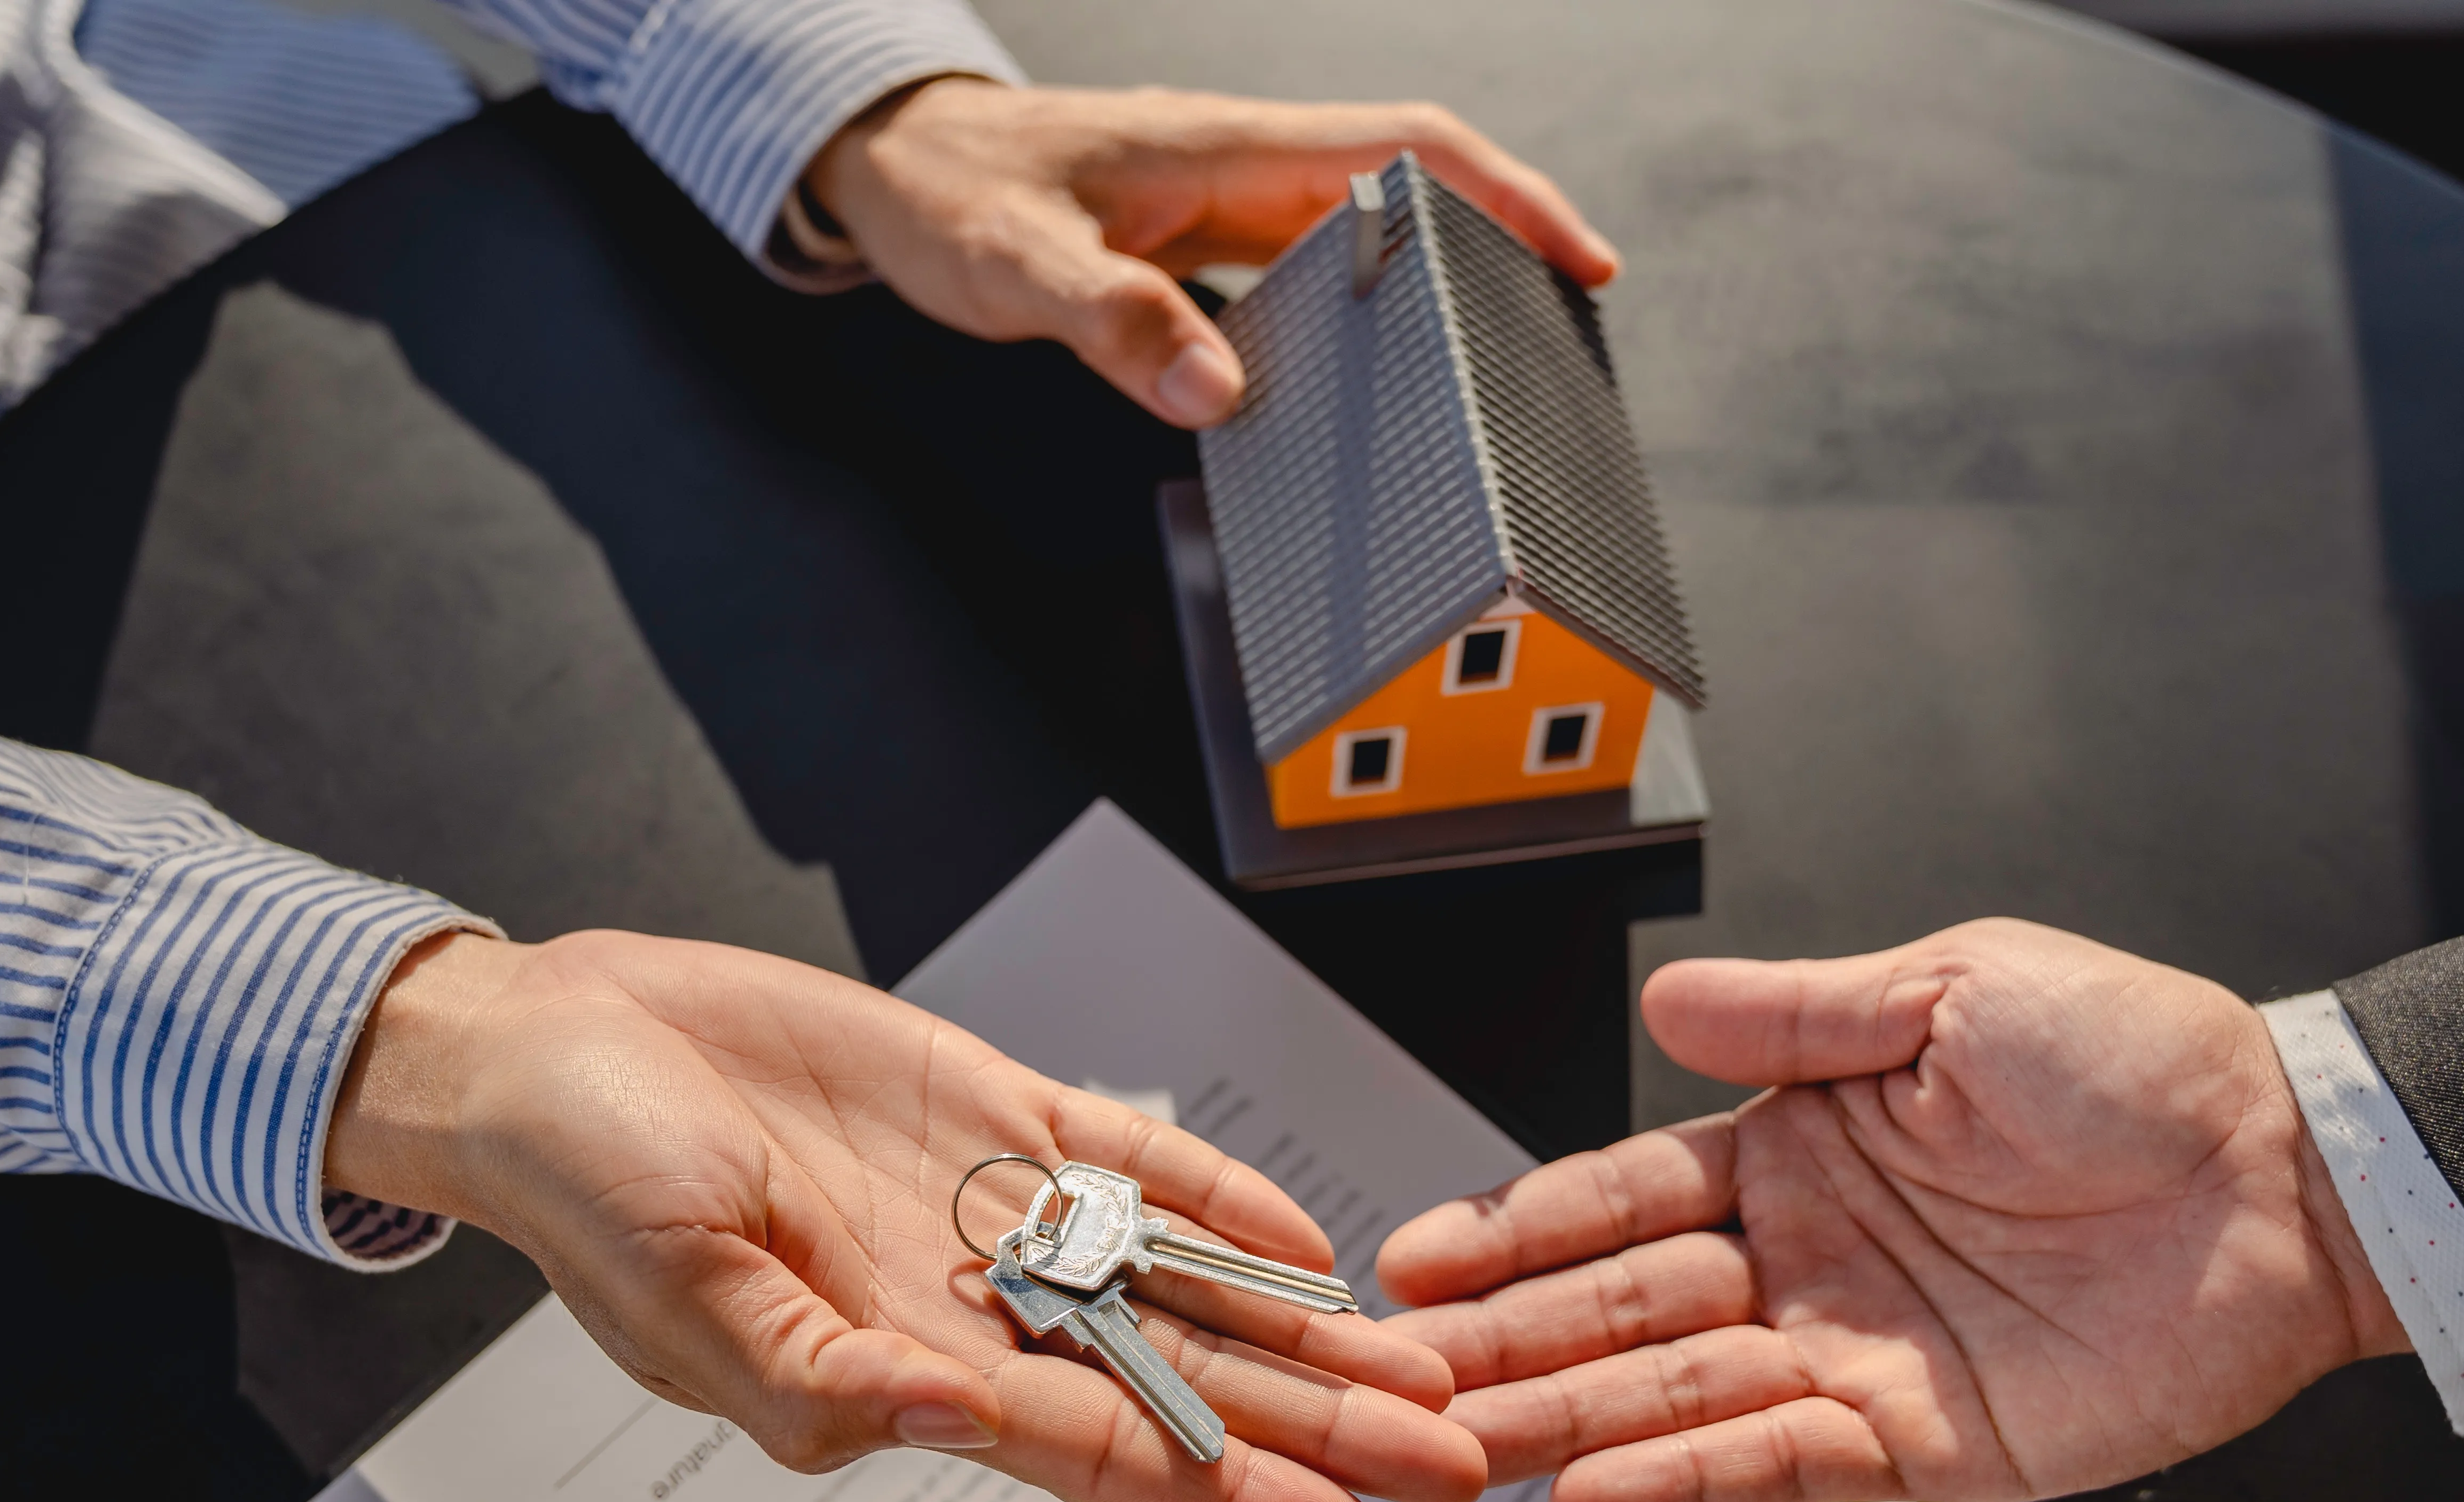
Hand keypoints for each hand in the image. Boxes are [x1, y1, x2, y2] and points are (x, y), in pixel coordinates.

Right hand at [326, 930, 1477, 1501]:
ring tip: (1420, 1366)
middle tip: (1452, 1457)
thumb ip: (827, 1382)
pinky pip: (1128, 1163)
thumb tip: (956, 1418)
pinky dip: (1216, 1195)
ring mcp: (992, 1213)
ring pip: (1182, 1283)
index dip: (1236, 1498)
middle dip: (1321, 1426)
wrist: (561, 1046)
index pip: (1112, 1456)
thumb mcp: (686, 1302)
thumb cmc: (588, 1187)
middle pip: (1185, 1383)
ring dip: (1299, 1327)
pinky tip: (1302, 1233)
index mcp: (909, 1377)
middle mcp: (977, 1309)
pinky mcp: (988, 1112)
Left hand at [808, 80, 1619, 426]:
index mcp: (1225, 148)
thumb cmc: (945, 193)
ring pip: (1370, 224)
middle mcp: (1242, 164)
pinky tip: (1375, 366)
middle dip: (1507, 240)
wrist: (885, 160)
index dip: (1506, 196)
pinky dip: (1365, 305)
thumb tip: (1218, 393)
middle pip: (1415, 183)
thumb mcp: (1016, 263)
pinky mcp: (1202, 238)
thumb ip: (1116, 323)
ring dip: (1444, 276)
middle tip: (1572, 322)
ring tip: (1502, 354)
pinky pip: (1313, 263)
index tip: (1578, 255)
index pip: (1407, 147)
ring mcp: (1226, 200)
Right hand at [1373, 920, 2407, 1501]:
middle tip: (1396, 1375)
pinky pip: (1778, 1460)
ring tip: (1455, 1446)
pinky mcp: (1923, 1438)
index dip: (1519, 1226)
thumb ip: (1799, 1017)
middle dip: (1507, 1340)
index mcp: (1803, 1140)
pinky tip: (1588, 1494)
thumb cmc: (2148, 1062)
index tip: (1419, 1257)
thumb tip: (1667, 1004)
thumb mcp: (1954, 988)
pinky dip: (1681, 1479)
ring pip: (1676, 1393)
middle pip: (1626, 1306)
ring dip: (1563, 1420)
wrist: (2295, 1175)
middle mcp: (1812, 1253)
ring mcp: (1858, 1350)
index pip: (1625, 1194)